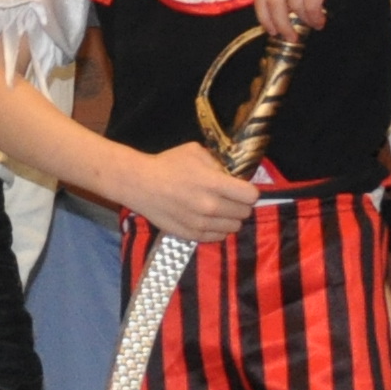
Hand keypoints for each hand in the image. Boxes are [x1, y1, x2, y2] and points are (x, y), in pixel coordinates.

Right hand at [119, 142, 259, 247]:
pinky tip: (210, 219)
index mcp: (213, 183)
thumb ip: (218, 163)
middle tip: (230, 198)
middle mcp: (210, 206)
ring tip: (219, 209)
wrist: (140, 184)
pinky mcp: (192, 236)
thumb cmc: (168, 164)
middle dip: (241, 204)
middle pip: (245, 213)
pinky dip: (219, 229)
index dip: (249, 191)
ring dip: (231, 218)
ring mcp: (201, 224)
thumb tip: (232, 177)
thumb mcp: (196, 152)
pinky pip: (218, 237)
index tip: (242, 189)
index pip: (251, 196)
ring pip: (234, 227)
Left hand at [253, 0, 387, 38]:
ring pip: (294, 5)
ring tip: (314, 23)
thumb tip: (275, 15)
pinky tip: (320, 20)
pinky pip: (311, 4)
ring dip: (304, 21)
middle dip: (281, 24)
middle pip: (274, 1)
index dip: (265, 17)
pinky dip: (315, 17)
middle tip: (290, 37)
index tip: (272, 31)